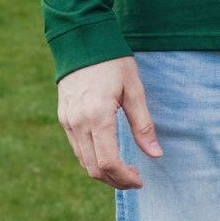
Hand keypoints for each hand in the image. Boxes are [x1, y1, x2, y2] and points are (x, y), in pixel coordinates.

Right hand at [57, 55, 162, 188]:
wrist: (81, 40)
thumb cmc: (112, 62)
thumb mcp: (134, 90)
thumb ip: (143, 125)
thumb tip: (156, 154)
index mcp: (98, 116)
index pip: (108, 162)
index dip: (125, 177)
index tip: (140, 179)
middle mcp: (78, 123)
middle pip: (93, 168)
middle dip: (115, 180)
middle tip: (135, 179)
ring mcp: (67, 121)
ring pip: (83, 161)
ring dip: (104, 172)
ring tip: (124, 169)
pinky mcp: (63, 118)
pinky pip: (77, 148)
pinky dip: (92, 158)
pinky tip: (109, 153)